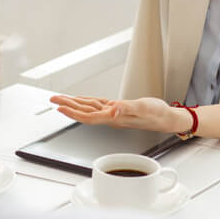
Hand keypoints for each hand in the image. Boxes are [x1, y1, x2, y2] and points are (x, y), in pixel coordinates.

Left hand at [50, 95, 185, 132]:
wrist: (166, 119)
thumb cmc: (157, 114)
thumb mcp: (143, 108)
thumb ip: (127, 109)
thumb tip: (112, 110)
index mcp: (114, 118)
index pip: (89, 116)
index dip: (73, 113)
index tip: (60, 108)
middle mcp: (111, 117)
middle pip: (84, 112)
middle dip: (68, 106)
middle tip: (53, 100)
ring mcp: (113, 113)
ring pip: (89, 108)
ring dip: (74, 103)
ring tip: (61, 99)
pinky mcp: (117, 108)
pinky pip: (98, 104)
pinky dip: (87, 101)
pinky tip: (81, 100)